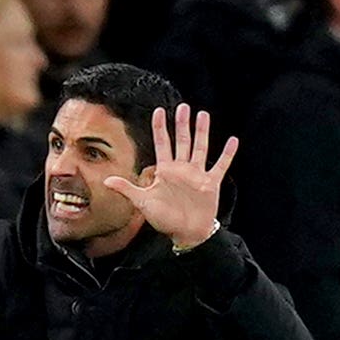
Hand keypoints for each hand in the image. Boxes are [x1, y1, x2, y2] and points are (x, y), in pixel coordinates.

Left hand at [102, 104, 235, 249]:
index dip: (160, 128)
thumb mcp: (143, 202)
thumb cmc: (164, 219)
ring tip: (203, 114)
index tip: (159, 111)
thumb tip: (106, 180)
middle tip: (183, 106)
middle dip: (182, 124)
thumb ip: (127, 189)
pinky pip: (221, 165)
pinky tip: (233, 140)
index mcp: (165, 171)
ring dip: (202, 132)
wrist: (185, 233)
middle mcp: (181, 169)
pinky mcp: (211, 183)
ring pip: (200, 148)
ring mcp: (197, 174)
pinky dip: (227, 154)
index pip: (162, 144)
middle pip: (182, 141)